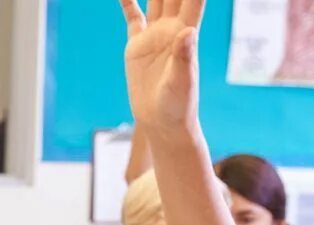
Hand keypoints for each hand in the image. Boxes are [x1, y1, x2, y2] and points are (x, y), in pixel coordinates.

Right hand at [118, 0, 203, 132]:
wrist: (163, 123)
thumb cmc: (177, 108)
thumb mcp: (181, 84)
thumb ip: (184, 59)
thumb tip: (187, 33)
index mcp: (185, 34)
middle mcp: (171, 28)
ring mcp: (155, 35)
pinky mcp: (137, 45)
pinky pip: (132, 16)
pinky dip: (126, 1)